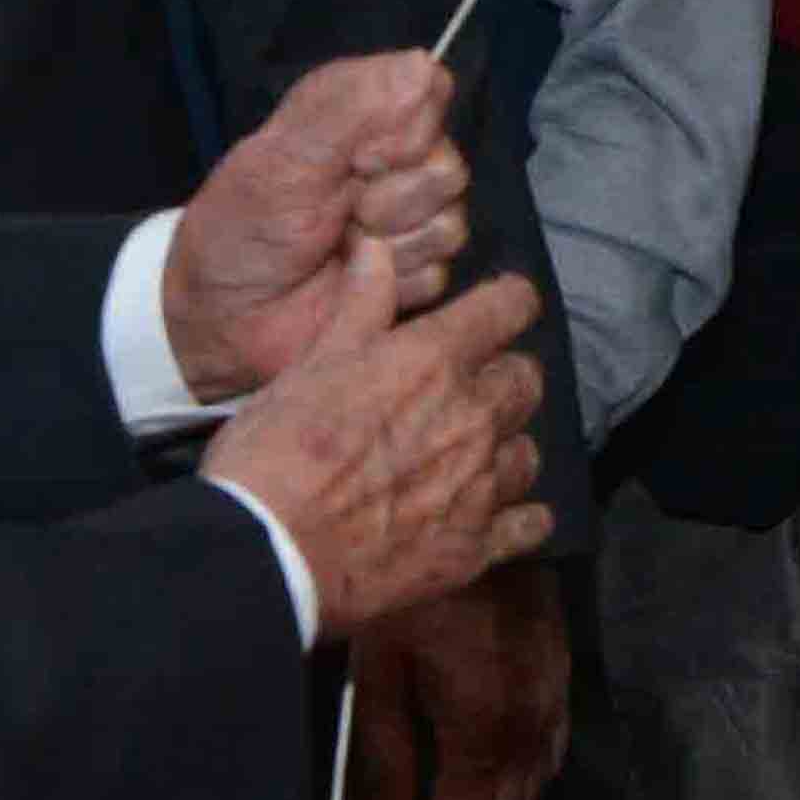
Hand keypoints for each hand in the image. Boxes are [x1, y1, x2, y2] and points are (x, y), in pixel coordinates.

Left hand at [170, 56, 469, 401]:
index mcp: (361, 116)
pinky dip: (394, 282)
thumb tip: (425, 64)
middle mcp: (395, 162)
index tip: (356, 158)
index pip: (430, 94)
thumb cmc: (242, 227)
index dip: (401, 131)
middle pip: (448, 166)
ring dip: (389, 244)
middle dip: (390, 198)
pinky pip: (440, 273)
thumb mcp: (281, 159)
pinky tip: (356, 281)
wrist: (225, 319)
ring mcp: (410, 221)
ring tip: (340, 250)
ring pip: (450, 224)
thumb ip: (348, 106)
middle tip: (337, 214)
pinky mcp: (418, 275)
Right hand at [204, 252, 553, 633]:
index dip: (508, 302)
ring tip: (472, 456)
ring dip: (505, 447)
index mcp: (434, 361)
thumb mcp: (310, 364)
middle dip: (503, 376)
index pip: (509, 308)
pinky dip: (519, 517)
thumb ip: (359, 307)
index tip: (501, 306)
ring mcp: (481, 486)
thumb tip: (378, 248)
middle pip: (525, 381)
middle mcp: (473, 417)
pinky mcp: (476, 547)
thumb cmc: (277, 449)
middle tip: (470, 389)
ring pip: (527, 452)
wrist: (269, 551)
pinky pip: (529, 524)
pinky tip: (499, 516)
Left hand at [346, 580, 572, 799]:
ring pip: (521, 792)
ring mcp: (552, 701)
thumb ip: (387, 757)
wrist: (481, 508)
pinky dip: (508, 786)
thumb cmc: (412, 584)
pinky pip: (543, 756)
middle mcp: (528, 724)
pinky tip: (477, 784)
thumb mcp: (379, 670)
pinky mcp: (559, 679)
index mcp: (482, 724)